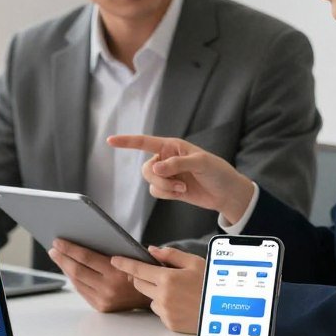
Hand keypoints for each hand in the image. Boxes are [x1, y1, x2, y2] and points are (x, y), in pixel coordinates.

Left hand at [48, 238, 150, 312]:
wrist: (156, 296)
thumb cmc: (144, 270)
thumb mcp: (134, 255)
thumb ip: (114, 248)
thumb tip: (85, 235)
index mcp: (117, 272)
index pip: (86, 257)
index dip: (69, 248)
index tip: (58, 241)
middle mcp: (109, 288)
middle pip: (77, 270)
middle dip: (62, 258)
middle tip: (53, 248)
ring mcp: (104, 299)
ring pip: (77, 281)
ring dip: (65, 268)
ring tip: (58, 257)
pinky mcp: (102, 307)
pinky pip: (82, 291)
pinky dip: (74, 279)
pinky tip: (69, 270)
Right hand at [107, 134, 255, 224]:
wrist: (226, 192)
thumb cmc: (217, 171)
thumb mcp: (200, 163)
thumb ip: (176, 164)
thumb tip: (156, 168)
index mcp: (172, 146)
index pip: (145, 142)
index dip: (127, 141)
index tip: (110, 140)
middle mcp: (166, 158)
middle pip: (146, 169)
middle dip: (159, 179)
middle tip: (177, 184)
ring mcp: (167, 174)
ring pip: (150, 182)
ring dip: (165, 188)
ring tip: (183, 188)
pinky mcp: (169, 188)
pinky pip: (156, 192)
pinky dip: (167, 194)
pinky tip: (181, 193)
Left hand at [111, 246, 205, 332]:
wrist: (226, 311)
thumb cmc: (212, 284)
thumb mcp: (195, 263)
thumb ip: (171, 255)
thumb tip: (152, 250)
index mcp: (168, 278)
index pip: (138, 268)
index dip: (124, 263)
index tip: (115, 259)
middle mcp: (163, 296)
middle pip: (139, 284)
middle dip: (142, 277)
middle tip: (158, 274)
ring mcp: (165, 312)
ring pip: (149, 298)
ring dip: (155, 292)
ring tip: (176, 291)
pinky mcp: (169, 324)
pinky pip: (159, 311)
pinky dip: (165, 306)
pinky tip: (180, 302)